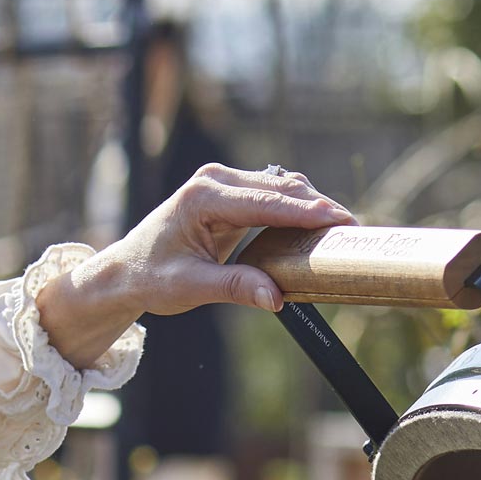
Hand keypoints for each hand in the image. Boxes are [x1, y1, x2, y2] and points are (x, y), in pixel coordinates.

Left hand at [37, 163, 354, 368]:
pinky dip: (299, 209)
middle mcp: (215, 181)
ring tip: (343, 228)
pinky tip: (320, 226)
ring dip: (312, 205)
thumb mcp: (191, 287)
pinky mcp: (232, 196)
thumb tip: (275, 297)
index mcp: (203, 198)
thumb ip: (234, 288)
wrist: (128, 269)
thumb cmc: (153, 277)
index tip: (339, 219)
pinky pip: (274, 197)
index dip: (305, 211)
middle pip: (280, 187)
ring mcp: (224, 184)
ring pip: (281, 187)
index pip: (265, 202)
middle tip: (353, 228)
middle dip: (318, 206)